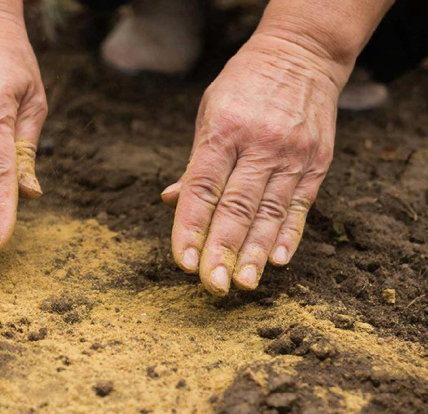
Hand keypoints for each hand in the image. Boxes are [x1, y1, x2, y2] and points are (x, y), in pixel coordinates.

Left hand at [161, 35, 342, 295]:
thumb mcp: (209, 114)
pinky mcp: (318, 161)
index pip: (201, 189)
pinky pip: (301, 204)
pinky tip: (277, 260)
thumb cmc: (242, 88)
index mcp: (223, 132)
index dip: (190, 228)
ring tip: (243, 284)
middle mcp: (259, 144)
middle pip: (236, 207)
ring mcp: (292, 154)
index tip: (183, 261)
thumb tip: (170, 202)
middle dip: (222, 250)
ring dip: (255, 252)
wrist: (301, 54)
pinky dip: (288, 234)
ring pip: (270, 211)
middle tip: (213, 285)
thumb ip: (195, 164)